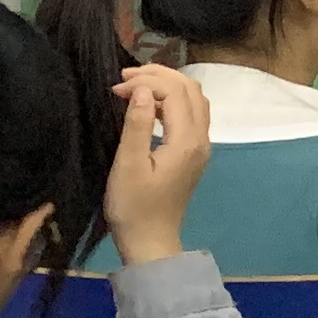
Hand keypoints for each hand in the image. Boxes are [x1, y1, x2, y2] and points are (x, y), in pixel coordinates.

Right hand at [98, 64, 213, 266]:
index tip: (115, 88)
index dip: (147, 81)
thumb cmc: (134, 207)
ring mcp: (201, 146)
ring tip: (133, 85)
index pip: (176, 92)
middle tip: (124, 78)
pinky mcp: (194, 153)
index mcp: (187, 141)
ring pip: (194, 100)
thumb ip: (136, 125)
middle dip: (159, 76)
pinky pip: (190, 114)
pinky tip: (148, 104)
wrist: (150, 242)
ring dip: (167, 86)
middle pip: (191, 90)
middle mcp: (201, 139)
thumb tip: (142, 90)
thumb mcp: (128, 165)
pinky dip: (171, 100)